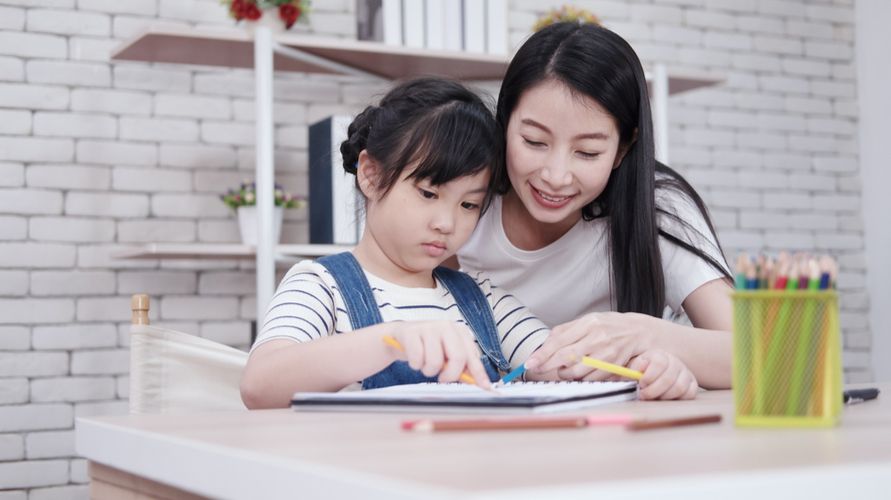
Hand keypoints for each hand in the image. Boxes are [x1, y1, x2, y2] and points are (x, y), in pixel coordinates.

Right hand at [385, 321, 490, 387]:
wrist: (401, 336)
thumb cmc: (428, 347)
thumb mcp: (447, 354)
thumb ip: (462, 366)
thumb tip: (479, 382)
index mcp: (459, 331)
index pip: (472, 355)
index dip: (478, 372)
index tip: (484, 386)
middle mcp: (446, 326)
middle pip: (458, 357)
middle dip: (450, 375)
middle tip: (442, 378)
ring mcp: (428, 327)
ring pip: (435, 361)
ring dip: (428, 371)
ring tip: (425, 364)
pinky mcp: (411, 332)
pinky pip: (417, 359)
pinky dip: (415, 365)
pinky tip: (414, 358)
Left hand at [525, 312, 654, 379]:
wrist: (638, 332)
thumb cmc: (609, 327)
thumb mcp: (587, 321)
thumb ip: (565, 331)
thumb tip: (544, 345)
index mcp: (589, 323)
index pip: (559, 341)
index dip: (542, 354)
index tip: (530, 363)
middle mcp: (598, 337)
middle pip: (566, 357)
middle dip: (548, 366)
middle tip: (538, 369)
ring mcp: (607, 353)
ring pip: (577, 372)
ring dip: (565, 374)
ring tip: (563, 369)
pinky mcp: (613, 367)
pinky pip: (590, 379)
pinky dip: (580, 379)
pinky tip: (577, 373)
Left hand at [628, 349, 698, 399]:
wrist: (650, 377)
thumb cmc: (640, 373)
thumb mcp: (632, 368)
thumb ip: (634, 367)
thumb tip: (640, 368)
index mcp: (659, 355)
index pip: (659, 363)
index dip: (649, 376)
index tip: (640, 384)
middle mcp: (675, 362)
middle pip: (668, 378)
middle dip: (653, 391)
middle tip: (643, 395)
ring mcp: (685, 373)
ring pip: (679, 387)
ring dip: (664, 396)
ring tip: (653, 397)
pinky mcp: (692, 384)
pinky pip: (690, 393)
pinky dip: (677, 399)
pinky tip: (665, 398)